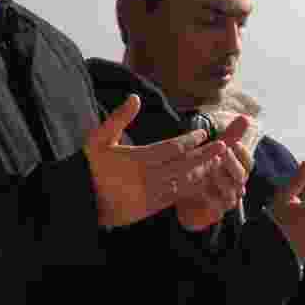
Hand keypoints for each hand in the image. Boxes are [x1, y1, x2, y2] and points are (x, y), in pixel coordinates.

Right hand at [85, 95, 228, 227]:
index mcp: (136, 160)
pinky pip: (176, 196)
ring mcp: (150, 195)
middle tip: (222, 146)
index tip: (202, 133)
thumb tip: (135, 97)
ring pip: (183, 182)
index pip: (172, 148)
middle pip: (184, 165)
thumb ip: (118, 118)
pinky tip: (200, 178)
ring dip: (201, 171)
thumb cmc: (91, 166)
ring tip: (216, 161)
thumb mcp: (99, 139)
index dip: (190, 140)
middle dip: (204, 155)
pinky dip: (190, 186)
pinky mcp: (151, 208)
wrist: (82, 201)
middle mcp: (147, 179)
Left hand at [176, 116, 251, 230]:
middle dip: (232, 162)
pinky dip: (210, 195)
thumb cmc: (209, 168)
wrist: (193, 194)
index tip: (232, 143)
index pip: (248, 161)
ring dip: (221, 178)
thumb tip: (245, 117)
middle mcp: (238, 184)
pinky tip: (202, 186)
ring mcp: (229, 198)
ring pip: (232, 191)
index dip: (242, 152)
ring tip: (211, 166)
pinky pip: (217, 205)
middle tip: (222, 151)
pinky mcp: (218, 210)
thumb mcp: (218, 150)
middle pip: (242, 175)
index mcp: (241, 169)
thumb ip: (232, 135)